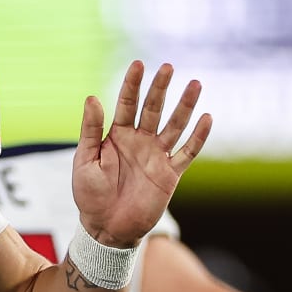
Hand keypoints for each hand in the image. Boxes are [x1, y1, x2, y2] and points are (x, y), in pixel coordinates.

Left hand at [72, 61, 211, 248]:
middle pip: (152, 108)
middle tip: (168, 67)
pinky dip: (198, 137)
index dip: (132, 84)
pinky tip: (207, 118)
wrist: (105, 227)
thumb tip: (92, 97)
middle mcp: (139, 141)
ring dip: (185, 106)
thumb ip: (91, 130)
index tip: (138, 64)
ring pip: (174, 125)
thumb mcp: (84, 159)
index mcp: (117, 135)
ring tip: (195, 84)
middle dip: (160, 88)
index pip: (126, 103)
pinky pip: (187, 152)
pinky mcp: (169, 174)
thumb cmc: (89, 194)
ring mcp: (156, 156)